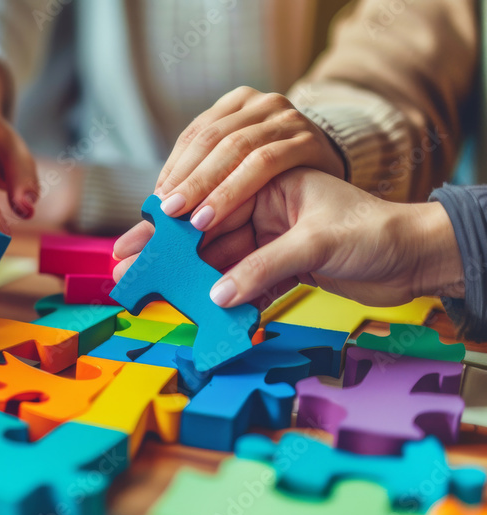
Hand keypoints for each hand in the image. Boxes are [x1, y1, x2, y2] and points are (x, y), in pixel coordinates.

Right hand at [113, 168, 463, 308]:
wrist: (418, 258)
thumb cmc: (376, 234)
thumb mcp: (316, 245)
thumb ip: (264, 268)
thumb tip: (218, 296)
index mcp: (269, 179)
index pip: (208, 199)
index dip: (170, 226)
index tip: (138, 245)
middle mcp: (263, 204)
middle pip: (203, 230)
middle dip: (166, 252)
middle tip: (127, 270)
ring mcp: (270, 235)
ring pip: (217, 256)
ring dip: (187, 275)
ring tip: (149, 291)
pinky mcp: (279, 263)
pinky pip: (240, 277)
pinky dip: (220, 292)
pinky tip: (194, 305)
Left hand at [153, 87, 344, 231]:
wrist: (336, 172)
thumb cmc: (280, 175)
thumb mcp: (242, 164)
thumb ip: (207, 175)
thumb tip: (157, 202)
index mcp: (239, 102)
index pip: (197, 132)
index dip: (175, 166)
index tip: (157, 199)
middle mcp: (263, 103)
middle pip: (214, 139)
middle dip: (187, 178)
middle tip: (166, 211)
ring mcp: (287, 118)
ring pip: (237, 149)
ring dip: (208, 186)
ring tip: (189, 218)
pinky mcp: (307, 140)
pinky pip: (266, 163)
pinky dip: (234, 189)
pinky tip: (215, 213)